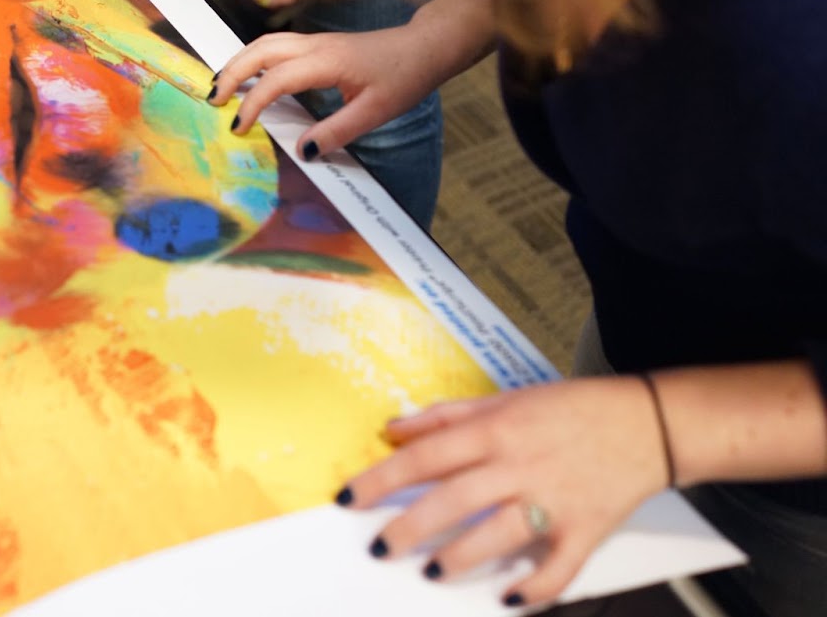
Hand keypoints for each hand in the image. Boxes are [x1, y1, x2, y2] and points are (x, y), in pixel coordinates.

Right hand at [210, 23, 451, 156]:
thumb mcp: (375, 112)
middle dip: (230, 74)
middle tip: (212, 101)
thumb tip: (302, 151)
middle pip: (258, 51)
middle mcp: (314, 45)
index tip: (238, 128)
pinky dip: (253, 58)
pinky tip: (249, 75)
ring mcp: (314, 41)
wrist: (424, 47)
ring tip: (221, 87)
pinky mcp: (317, 44)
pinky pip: (275, 45)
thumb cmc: (403, 77)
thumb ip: (336, 132)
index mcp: (326, 62)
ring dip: (238, 62)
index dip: (252, 104)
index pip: (275, 80)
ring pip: (263, 43)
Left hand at [339, 379, 668, 605]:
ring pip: (497, 535)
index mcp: (495, 430)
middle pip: (453, 500)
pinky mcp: (585, 530)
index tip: (349, 498)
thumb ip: (446, 416)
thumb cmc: (570, 408)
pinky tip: (508, 601)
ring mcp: (553, 501)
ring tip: (431, 572)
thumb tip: (394, 429)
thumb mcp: (504, 399)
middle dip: (409, 527)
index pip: (424, 457)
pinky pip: (557, 569)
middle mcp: (519, 465)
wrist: (646, 424)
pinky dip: (534, 590)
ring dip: (460, 558)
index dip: (382, 478)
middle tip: (379, 548)